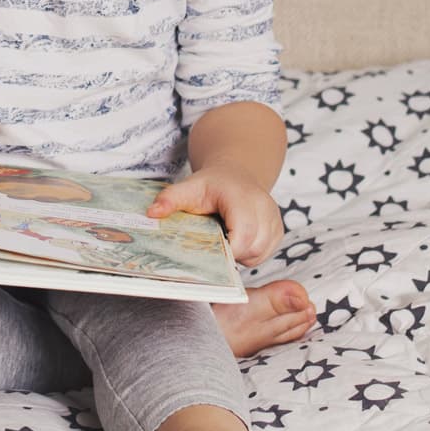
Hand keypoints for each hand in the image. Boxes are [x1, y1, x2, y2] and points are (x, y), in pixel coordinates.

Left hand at [147, 165, 284, 266]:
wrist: (234, 175)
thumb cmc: (211, 184)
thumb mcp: (188, 187)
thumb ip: (170, 199)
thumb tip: (151, 213)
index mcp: (243, 198)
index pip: (243, 233)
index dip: (228, 250)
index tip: (209, 252)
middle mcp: (264, 208)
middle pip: (253, 247)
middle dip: (231, 255)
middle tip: (212, 247)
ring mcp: (275, 220)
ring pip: (260, 254)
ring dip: (241, 256)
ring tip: (223, 241)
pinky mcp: (278, 230)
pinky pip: (265, 253)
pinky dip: (250, 254)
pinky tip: (235, 242)